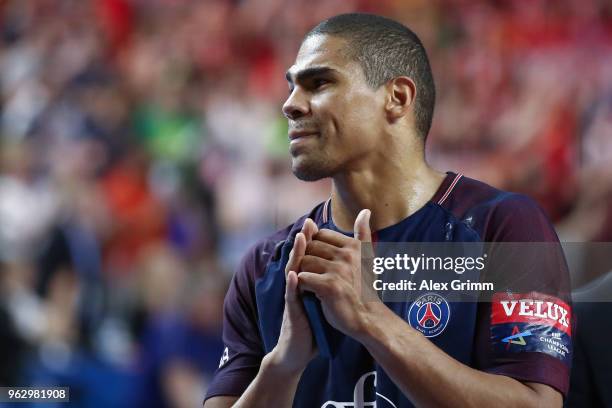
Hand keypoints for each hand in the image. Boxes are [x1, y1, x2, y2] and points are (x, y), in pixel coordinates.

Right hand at [267, 218, 318, 374]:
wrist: (299, 350)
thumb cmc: (312, 325)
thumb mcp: (323, 300)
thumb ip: (330, 284)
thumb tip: (346, 272)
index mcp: (306, 281)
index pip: (308, 256)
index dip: (312, 240)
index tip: (317, 222)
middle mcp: (297, 286)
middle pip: (299, 259)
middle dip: (303, 241)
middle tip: (308, 222)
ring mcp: (293, 298)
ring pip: (292, 272)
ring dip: (296, 255)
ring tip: (301, 238)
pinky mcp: (292, 312)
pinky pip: (291, 296)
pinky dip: (292, 285)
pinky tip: (294, 275)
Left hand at [298, 209, 379, 337]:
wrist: (368, 318)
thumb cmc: (364, 288)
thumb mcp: (366, 257)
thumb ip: (363, 233)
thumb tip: (365, 210)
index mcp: (353, 245)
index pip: (320, 235)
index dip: (315, 248)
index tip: (322, 263)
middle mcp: (347, 255)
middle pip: (309, 247)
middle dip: (307, 260)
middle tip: (314, 275)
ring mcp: (338, 270)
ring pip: (304, 262)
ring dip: (303, 274)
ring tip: (312, 284)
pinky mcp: (330, 286)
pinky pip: (303, 278)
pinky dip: (302, 286)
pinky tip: (311, 293)